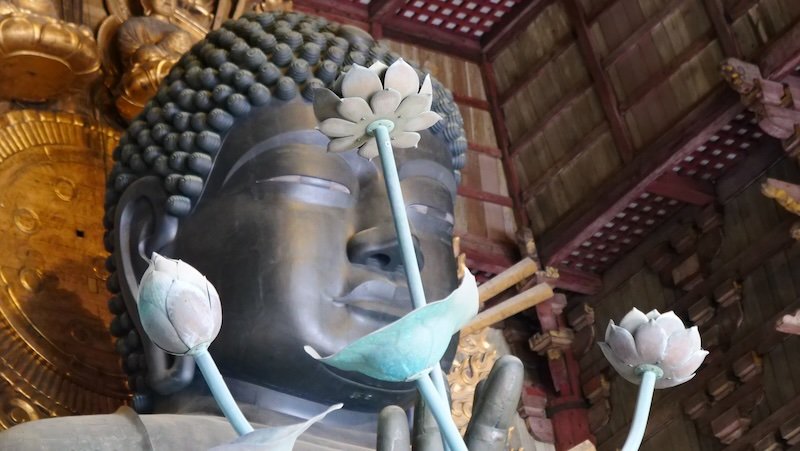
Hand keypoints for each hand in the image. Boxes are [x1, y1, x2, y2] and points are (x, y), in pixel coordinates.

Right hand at [377, 355, 523, 450]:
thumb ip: (487, 441)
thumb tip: (483, 423)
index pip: (491, 435)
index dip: (498, 401)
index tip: (508, 363)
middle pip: (456, 431)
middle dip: (456, 394)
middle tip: (451, 356)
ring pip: (425, 441)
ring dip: (423, 411)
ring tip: (421, 376)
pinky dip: (391, 438)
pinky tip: (391, 412)